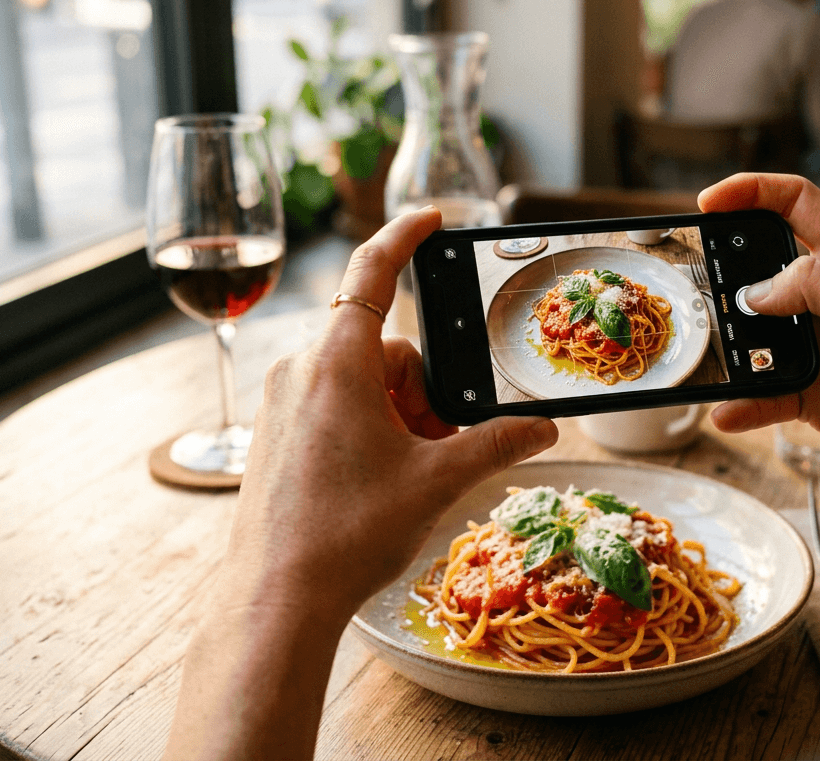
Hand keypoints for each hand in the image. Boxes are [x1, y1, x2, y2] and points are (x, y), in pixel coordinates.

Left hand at [219, 207, 558, 623]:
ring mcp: (283, 403)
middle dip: (423, 389)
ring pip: (360, 380)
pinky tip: (378, 479)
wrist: (277, 600)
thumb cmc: (348, 534)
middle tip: (437, 445)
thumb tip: (543, 428)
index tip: (429, 219)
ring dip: (398, 413)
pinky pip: (332, 405)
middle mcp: (301, 370)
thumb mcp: (437, 481)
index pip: (373, 272)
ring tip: (408, 472)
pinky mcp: (275, 433)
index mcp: (338, 363)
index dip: (404, 237)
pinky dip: (367, 427)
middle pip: (385, 348)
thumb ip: (496, 444)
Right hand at [700, 174, 819, 501]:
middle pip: (764, 270)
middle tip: (699, 286)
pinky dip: (743, 403)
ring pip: (755, 335)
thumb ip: (814, 286)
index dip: (753, 193)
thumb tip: (756, 292)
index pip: (797, 205)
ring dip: (732, 345)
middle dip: (728, 274)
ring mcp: (818, 347)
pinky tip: (728, 411)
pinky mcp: (810, 393)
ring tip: (712, 352)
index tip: (710, 202)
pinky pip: (763, 393)